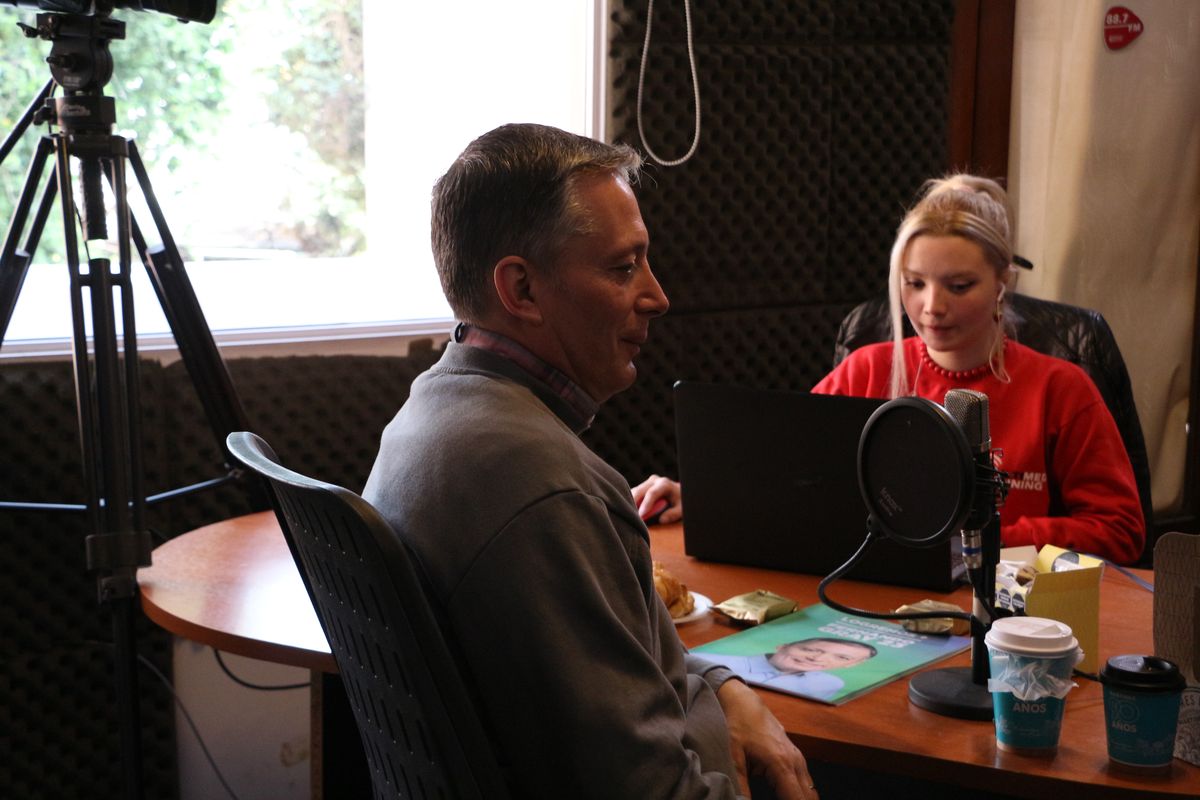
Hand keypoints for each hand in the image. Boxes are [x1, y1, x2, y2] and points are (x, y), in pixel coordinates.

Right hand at [631, 474, 682, 523]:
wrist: (679, 492)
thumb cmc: (680, 501)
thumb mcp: (681, 508)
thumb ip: (673, 514)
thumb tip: (661, 520)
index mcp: (664, 484)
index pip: (652, 493)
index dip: (646, 504)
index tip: (641, 515)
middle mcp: (654, 481)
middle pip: (640, 491)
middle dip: (633, 503)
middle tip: (630, 516)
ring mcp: (646, 483)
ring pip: (634, 492)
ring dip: (630, 503)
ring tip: (627, 515)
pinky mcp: (641, 487)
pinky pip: (633, 494)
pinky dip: (629, 502)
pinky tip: (628, 511)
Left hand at [717, 679, 816, 799]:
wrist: (745, 702)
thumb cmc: (738, 726)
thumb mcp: (734, 757)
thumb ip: (742, 785)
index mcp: (781, 764)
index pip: (798, 799)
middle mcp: (796, 762)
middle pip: (808, 797)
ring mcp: (798, 758)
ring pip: (810, 790)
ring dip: (801, 799)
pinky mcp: (796, 756)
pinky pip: (806, 782)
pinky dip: (801, 794)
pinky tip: (789, 796)